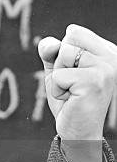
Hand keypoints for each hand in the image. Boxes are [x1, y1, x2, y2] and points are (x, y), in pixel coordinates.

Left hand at [38, 24, 116, 161]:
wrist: (78, 130)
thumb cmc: (68, 99)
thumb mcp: (56, 68)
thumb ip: (51, 50)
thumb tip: (50, 44)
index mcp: (107, 50)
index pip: (74, 31)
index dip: (61, 52)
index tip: (73, 72)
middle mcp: (112, 58)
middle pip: (68, 40)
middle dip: (59, 63)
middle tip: (71, 83)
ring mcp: (106, 69)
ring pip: (62, 55)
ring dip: (58, 76)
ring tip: (71, 91)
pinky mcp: (94, 83)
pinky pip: (59, 75)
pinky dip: (56, 89)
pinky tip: (71, 100)